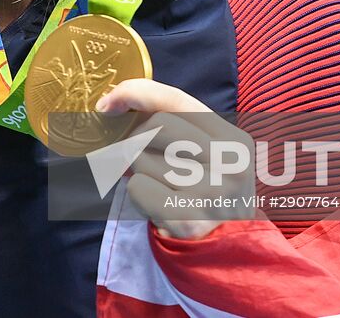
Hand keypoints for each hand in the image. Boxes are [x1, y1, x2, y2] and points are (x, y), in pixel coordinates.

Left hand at [96, 78, 257, 239]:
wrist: (219, 247)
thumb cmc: (199, 189)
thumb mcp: (200, 151)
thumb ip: (167, 119)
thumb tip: (110, 104)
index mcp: (233, 140)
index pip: (177, 100)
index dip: (136, 93)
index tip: (106, 104)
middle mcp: (229, 164)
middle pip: (157, 126)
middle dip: (138, 139)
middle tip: (141, 157)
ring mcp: (211, 193)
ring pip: (142, 157)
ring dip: (138, 170)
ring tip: (158, 184)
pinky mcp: (186, 219)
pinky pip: (137, 187)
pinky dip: (136, 192)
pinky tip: (155, 203)